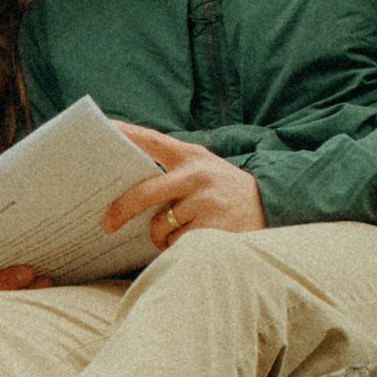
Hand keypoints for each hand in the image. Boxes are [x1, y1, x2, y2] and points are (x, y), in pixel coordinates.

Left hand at [99, 123, 265, 249]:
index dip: (125, 133)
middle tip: (106, 223)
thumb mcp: (205, 169)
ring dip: (162, 235)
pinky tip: (197, 240)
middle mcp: (198, 176)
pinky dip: (179, 247)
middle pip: (145, 193)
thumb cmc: (225, 191)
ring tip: (181, 230)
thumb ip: (173, 172)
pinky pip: (177, 244)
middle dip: (121, 210)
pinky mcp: (213, 229)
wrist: (274, 208)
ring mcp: (206, 203)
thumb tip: (126, 190)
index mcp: (192, 156)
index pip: (153, 140)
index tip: (102, 129)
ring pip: (160, 226)